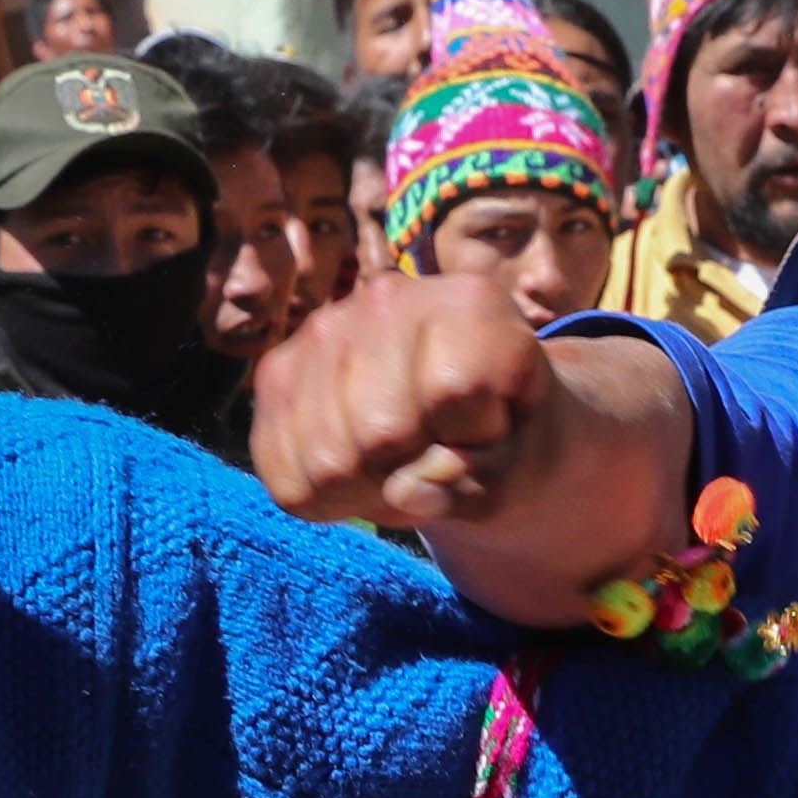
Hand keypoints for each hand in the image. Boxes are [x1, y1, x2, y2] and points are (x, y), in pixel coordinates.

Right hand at [253, 271, 560, 532]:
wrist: (463, 417)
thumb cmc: (502, 434)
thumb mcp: (521, 464)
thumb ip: (480, 481)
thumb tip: (405, 492)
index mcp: (467, 302)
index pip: (454, 389)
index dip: (478, 438)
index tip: (489, 429)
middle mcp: (384, 298)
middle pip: (380, 432)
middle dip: (415, 469)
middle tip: (437, 453)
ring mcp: (320, 332)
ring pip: (328, 462)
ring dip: (370, 488)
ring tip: (400, 459)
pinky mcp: (276, 374)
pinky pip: (288, 478)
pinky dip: (328, 498)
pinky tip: (361, 465)